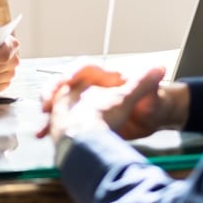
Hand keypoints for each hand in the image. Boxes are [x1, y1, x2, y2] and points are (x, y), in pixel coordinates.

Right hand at [37, 64, 187, 141]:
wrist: (149, 122)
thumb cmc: (150, 104)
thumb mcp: (150, 96)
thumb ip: (148, 84)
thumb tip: (160, 68)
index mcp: (105, 77)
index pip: (84, 68)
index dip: (74, 72)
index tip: (67, 80)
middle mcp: (92, 87)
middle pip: (65, 83)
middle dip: (53, 90)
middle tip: (47, 102)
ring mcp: (84, 103)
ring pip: (59, 101)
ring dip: (49, 109)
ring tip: (43, 122)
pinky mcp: (81, 119)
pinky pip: (60, 120)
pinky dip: (51, 126)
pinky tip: (43, 134)